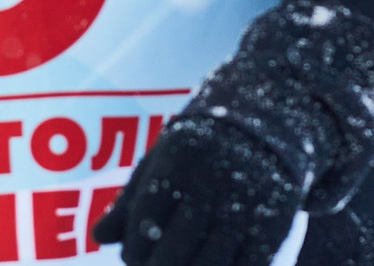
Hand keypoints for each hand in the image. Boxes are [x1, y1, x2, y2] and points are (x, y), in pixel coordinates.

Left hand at [93, 114, 307, 265]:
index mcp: (179, 161)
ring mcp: (247, 206)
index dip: (134, 252)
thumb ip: (131, 200)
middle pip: (174, 254)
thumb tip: (98, 238)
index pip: (144, 222)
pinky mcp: (274, 225)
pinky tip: (214, 265)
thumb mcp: (163, 160)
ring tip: (182, 265)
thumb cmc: (200, 150)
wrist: (269, 122)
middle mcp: (213, 183)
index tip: (134, 259)